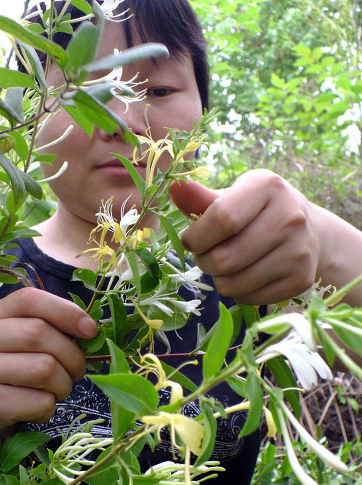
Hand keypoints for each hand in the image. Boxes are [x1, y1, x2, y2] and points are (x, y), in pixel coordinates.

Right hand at [0, 287, 97, 439]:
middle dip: (72, 356)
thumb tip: (90, 331)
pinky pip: (39, 402)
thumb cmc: (14, 372)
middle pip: (40, 334)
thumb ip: (52, 329)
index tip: (90, 330)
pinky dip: (49, 408)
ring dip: (64, 385)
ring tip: (57, 390)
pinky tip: (37, 407)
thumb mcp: (25, 342)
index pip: (30, 300)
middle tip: (77, 371)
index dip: (66, 312)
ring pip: (44, 369)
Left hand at [170, 170, 319, 305]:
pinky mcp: (300, 279)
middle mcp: (290, 217)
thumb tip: (174, 188)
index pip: (222, 219)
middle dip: (203, 261)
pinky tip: (245, 275)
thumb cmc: (257, 212)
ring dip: (218, 279)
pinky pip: (248, 298)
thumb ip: (201, 198)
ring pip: (232, 283)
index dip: (196, 237)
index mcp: (268, 186)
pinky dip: (237, 292)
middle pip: (224, 258)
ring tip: (224, 265)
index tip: (189, 240)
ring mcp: (298, 251)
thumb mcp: (232, 197)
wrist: (309, 233)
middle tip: (205, 255)